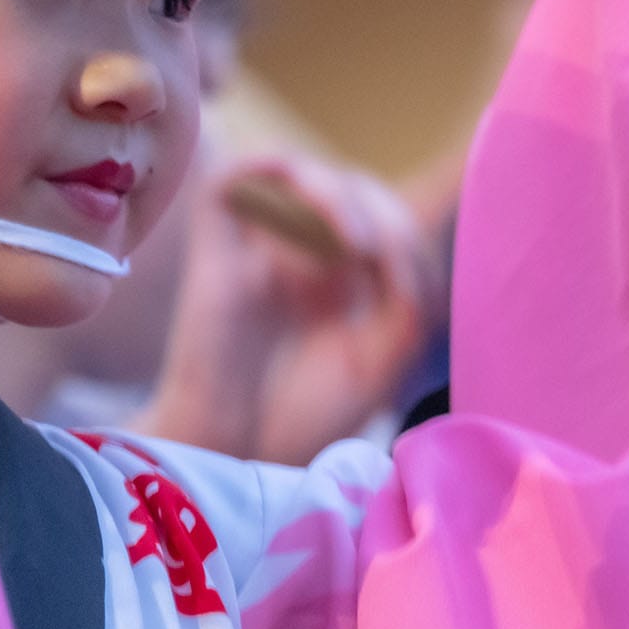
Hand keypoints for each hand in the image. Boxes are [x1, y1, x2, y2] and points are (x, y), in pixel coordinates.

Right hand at [140, 154, 425, 464]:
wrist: (238, 456)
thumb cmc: (305, 421)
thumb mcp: (387, 355)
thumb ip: (409, 293)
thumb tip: (397, 240)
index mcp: (338, 281)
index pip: (379, 215)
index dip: (407, 231)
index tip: (415, 285)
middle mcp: (295, 255)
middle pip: (346, 187)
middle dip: (383, 211)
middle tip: (392, 262)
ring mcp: (253, 249)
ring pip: (298, 174)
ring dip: (340, 195)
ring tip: (361, 247)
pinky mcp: (214, 250)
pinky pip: (232, 177)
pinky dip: (278, 172)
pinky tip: (320, 215)